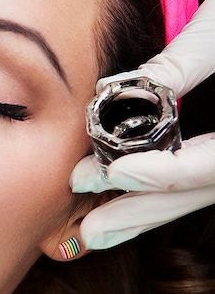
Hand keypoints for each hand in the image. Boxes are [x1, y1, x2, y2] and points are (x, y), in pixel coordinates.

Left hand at [71, 0, 214, 248]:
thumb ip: (183, 62)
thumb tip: (127, 89)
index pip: (211, 165)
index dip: (161, 173)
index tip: (113, 173)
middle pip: (195, 192)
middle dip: (140, 211)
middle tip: (90, 231)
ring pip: (192, 193)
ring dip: (143, 211)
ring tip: (95, 232)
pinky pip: (191, 178)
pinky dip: (154, 190)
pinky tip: (118, 198)